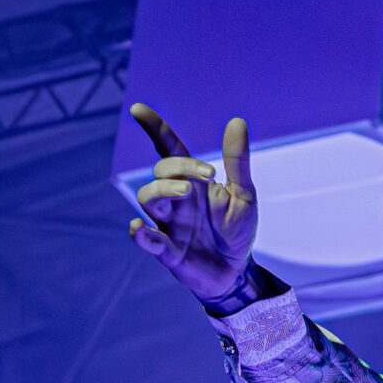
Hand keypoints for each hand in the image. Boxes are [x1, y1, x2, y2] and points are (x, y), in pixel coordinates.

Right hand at [127, 104, 257, 301]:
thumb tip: (237, 121)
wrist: (237, 272)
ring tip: (184, 193)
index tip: (138, 109)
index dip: (154, 129)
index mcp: (193, 182)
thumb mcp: (243, 195)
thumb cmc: (236, 231)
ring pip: (148, 199)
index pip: (169, 149)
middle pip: (160, 172)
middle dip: (176, 169)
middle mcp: (176, 200)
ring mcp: (169, 225)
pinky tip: (139, 229)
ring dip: (161, 191)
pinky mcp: (168, 252)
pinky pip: (148, 241)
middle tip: (203, 176)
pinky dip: (141, 235)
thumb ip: (237, 161)